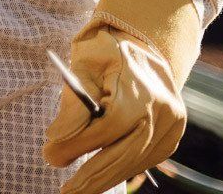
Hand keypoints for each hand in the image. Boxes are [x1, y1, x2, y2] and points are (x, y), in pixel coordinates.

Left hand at [42, 0, 200, 193]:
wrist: (142, 42)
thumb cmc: (104, 51)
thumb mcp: (84, 64)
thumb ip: (72, 102)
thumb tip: (56, 141)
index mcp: (139, 87)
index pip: (107, 125)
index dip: (78, 143)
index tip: (50, 153)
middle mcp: (162, 110)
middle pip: (124, 152)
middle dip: (92, 175)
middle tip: (66, 190)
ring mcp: (171, 127)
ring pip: (135, 161)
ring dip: (105, 178)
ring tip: (78, 189)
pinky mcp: (171, 138)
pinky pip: (144, 160)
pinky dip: (121, 169)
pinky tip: (100, 177)